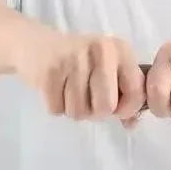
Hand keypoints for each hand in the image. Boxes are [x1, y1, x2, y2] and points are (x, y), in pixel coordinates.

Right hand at [12, 24, 145, 124]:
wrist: (34, 45)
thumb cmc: (78, 62)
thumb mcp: (108, 69)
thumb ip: (125, 95)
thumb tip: (131, 124)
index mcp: (120, 49)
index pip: (136, 93)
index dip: (125, 109)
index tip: (114, 105)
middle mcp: (100, 51)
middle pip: (106, 107)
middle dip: (95, 112)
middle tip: (87, 99)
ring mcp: (73, 60)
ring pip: (79, 112)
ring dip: (73, 110)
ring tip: (69, 92)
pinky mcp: (49, 72)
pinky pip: (57, 110)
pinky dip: (55, 107)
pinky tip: (55, 90)